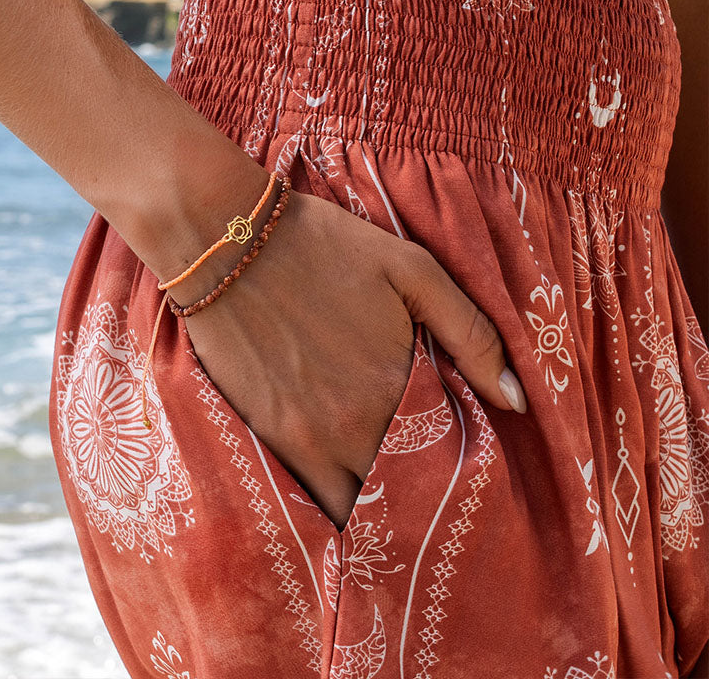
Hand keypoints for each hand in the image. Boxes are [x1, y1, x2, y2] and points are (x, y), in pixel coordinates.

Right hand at [174, 189, 525, 530]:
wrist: (229, 242)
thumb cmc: (326, 248)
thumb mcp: (412, 270)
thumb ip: (471, 334)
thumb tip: (517, 402)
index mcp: (392, 389)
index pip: (439, 463)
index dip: (453, 472)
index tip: (459, 467)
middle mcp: (347, 428)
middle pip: (394, 494)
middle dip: (414, 495)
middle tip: (423, 480)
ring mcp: (299, 438)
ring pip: (349, 505)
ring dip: (371, 503)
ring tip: (383, 484)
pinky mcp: (263, 433)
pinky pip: (304, 493)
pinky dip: (327, 494)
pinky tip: (339, 470)